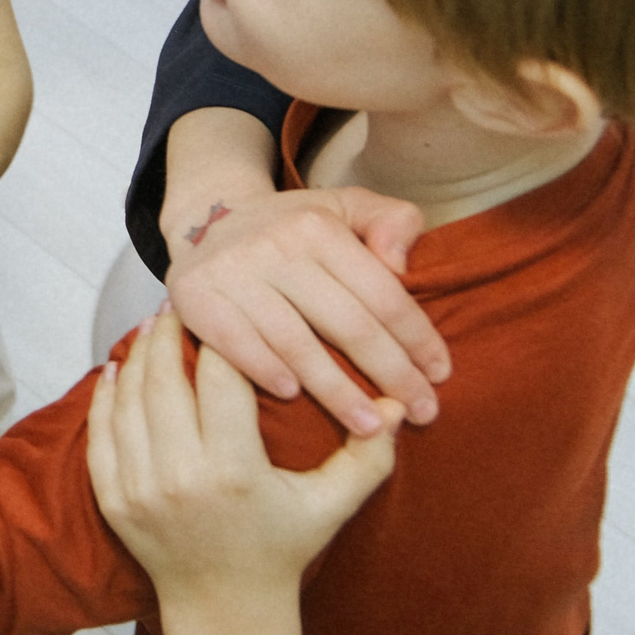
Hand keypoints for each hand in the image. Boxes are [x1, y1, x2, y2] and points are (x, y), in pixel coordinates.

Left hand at [85, 312, 396, 608]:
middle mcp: (180, 477)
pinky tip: (116, 368)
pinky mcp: (113, 500)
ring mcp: (139, 489)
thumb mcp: (332, 505)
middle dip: (171, 333)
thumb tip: (401, 406)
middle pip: (165, 380)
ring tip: (153, 325)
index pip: (220, 378)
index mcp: (234, 471)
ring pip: (129, 400)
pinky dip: (106, 397)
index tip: (228, 306)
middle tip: (180, 299)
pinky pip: (101, 434)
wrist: (225, 608)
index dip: (223, 337)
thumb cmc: (282, 549)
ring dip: (138, 356)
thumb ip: (369, 455)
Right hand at [158, 186, 446, 434]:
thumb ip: (391, 220)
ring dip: (337, 392)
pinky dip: (266, 371)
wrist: (206, 221)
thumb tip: (401, 266)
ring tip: (370, 427)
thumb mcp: (345, 207)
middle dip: (392, 374)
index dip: (417, 338)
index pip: (382, 292)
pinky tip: (294, 397)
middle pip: (347, 323)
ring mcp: (231, 272)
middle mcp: (275, 245)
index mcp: (319, 226)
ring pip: (296, 343)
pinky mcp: (195, 297)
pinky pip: (236, 345)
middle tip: (424, 413)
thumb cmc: (292, 230)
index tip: (440, 375)